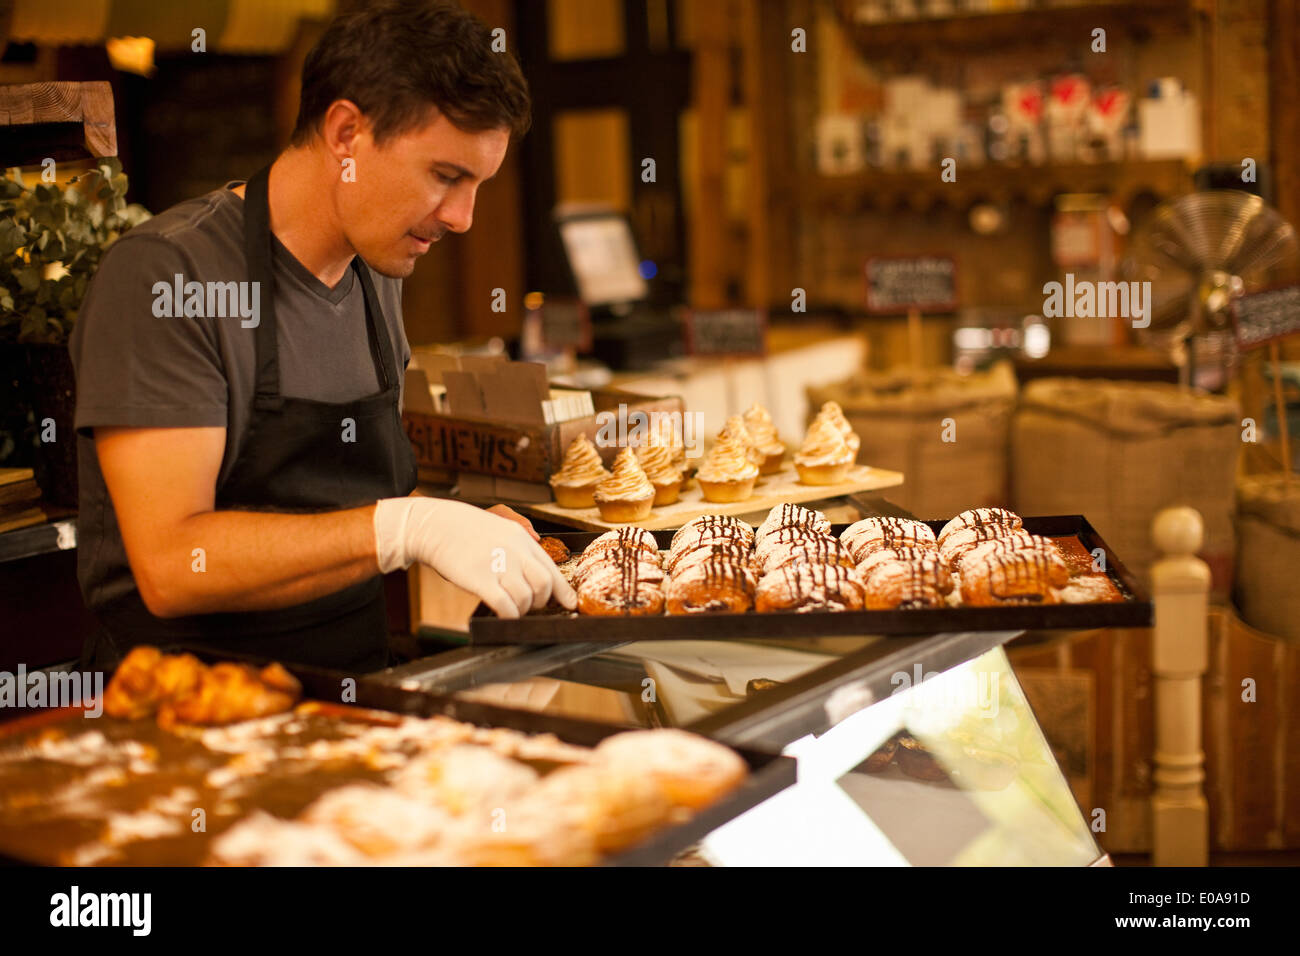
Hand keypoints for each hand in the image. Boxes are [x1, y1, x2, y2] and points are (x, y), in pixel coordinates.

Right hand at [373, 498, 575, 617]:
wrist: (433, 525)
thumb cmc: (464, 529)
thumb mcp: (499, 524)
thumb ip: (520, 537)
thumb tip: (539, 542)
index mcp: (521, 538)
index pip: (552, 568)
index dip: (563, 590)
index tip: (570, 603)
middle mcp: (514, 551)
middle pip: (544, 585)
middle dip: (541, 601)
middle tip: (530, 605)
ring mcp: (498, 565)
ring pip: (526, 598)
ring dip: (521, 610)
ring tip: (511, 608)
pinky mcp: (480, 579)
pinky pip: (505, 605)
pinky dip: (509, 614)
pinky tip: (502, 613)